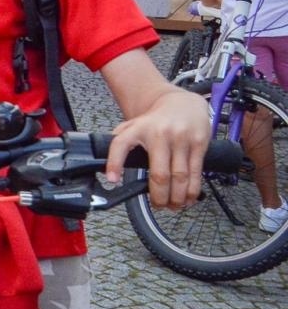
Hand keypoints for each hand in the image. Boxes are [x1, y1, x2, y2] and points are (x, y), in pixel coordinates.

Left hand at [104, 87, 210, 208]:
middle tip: (158, 205)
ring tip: (173, 205)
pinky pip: (196, 172)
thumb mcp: (133, 126)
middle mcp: (160, 133)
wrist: (182, 102)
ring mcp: (181, 139)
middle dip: (159, 196)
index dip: (114, 163)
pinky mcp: (199, 143)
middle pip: (159, 174)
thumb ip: (121, 144)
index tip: (112, 180)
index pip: (120, 144)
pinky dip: (193, 190)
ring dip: (177, 197)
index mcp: (138, 129)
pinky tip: (188, 198)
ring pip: (180, 176)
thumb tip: (110, 173)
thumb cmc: (155, 120)